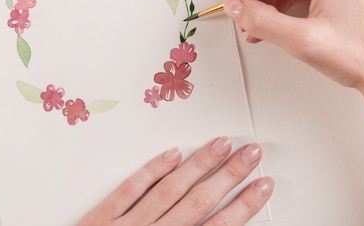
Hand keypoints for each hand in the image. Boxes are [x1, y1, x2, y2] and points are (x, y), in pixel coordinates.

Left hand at [78, 137, 272, 225]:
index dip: (243, 206)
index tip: (262, 186)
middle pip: (199, 202)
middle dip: (230, 176)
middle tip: (251, 154)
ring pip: (169, 190)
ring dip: (199, 166)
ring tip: (220, 145)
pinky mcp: (100, 220)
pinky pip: (128, 191)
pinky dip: (151, 171)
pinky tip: (170, 154)